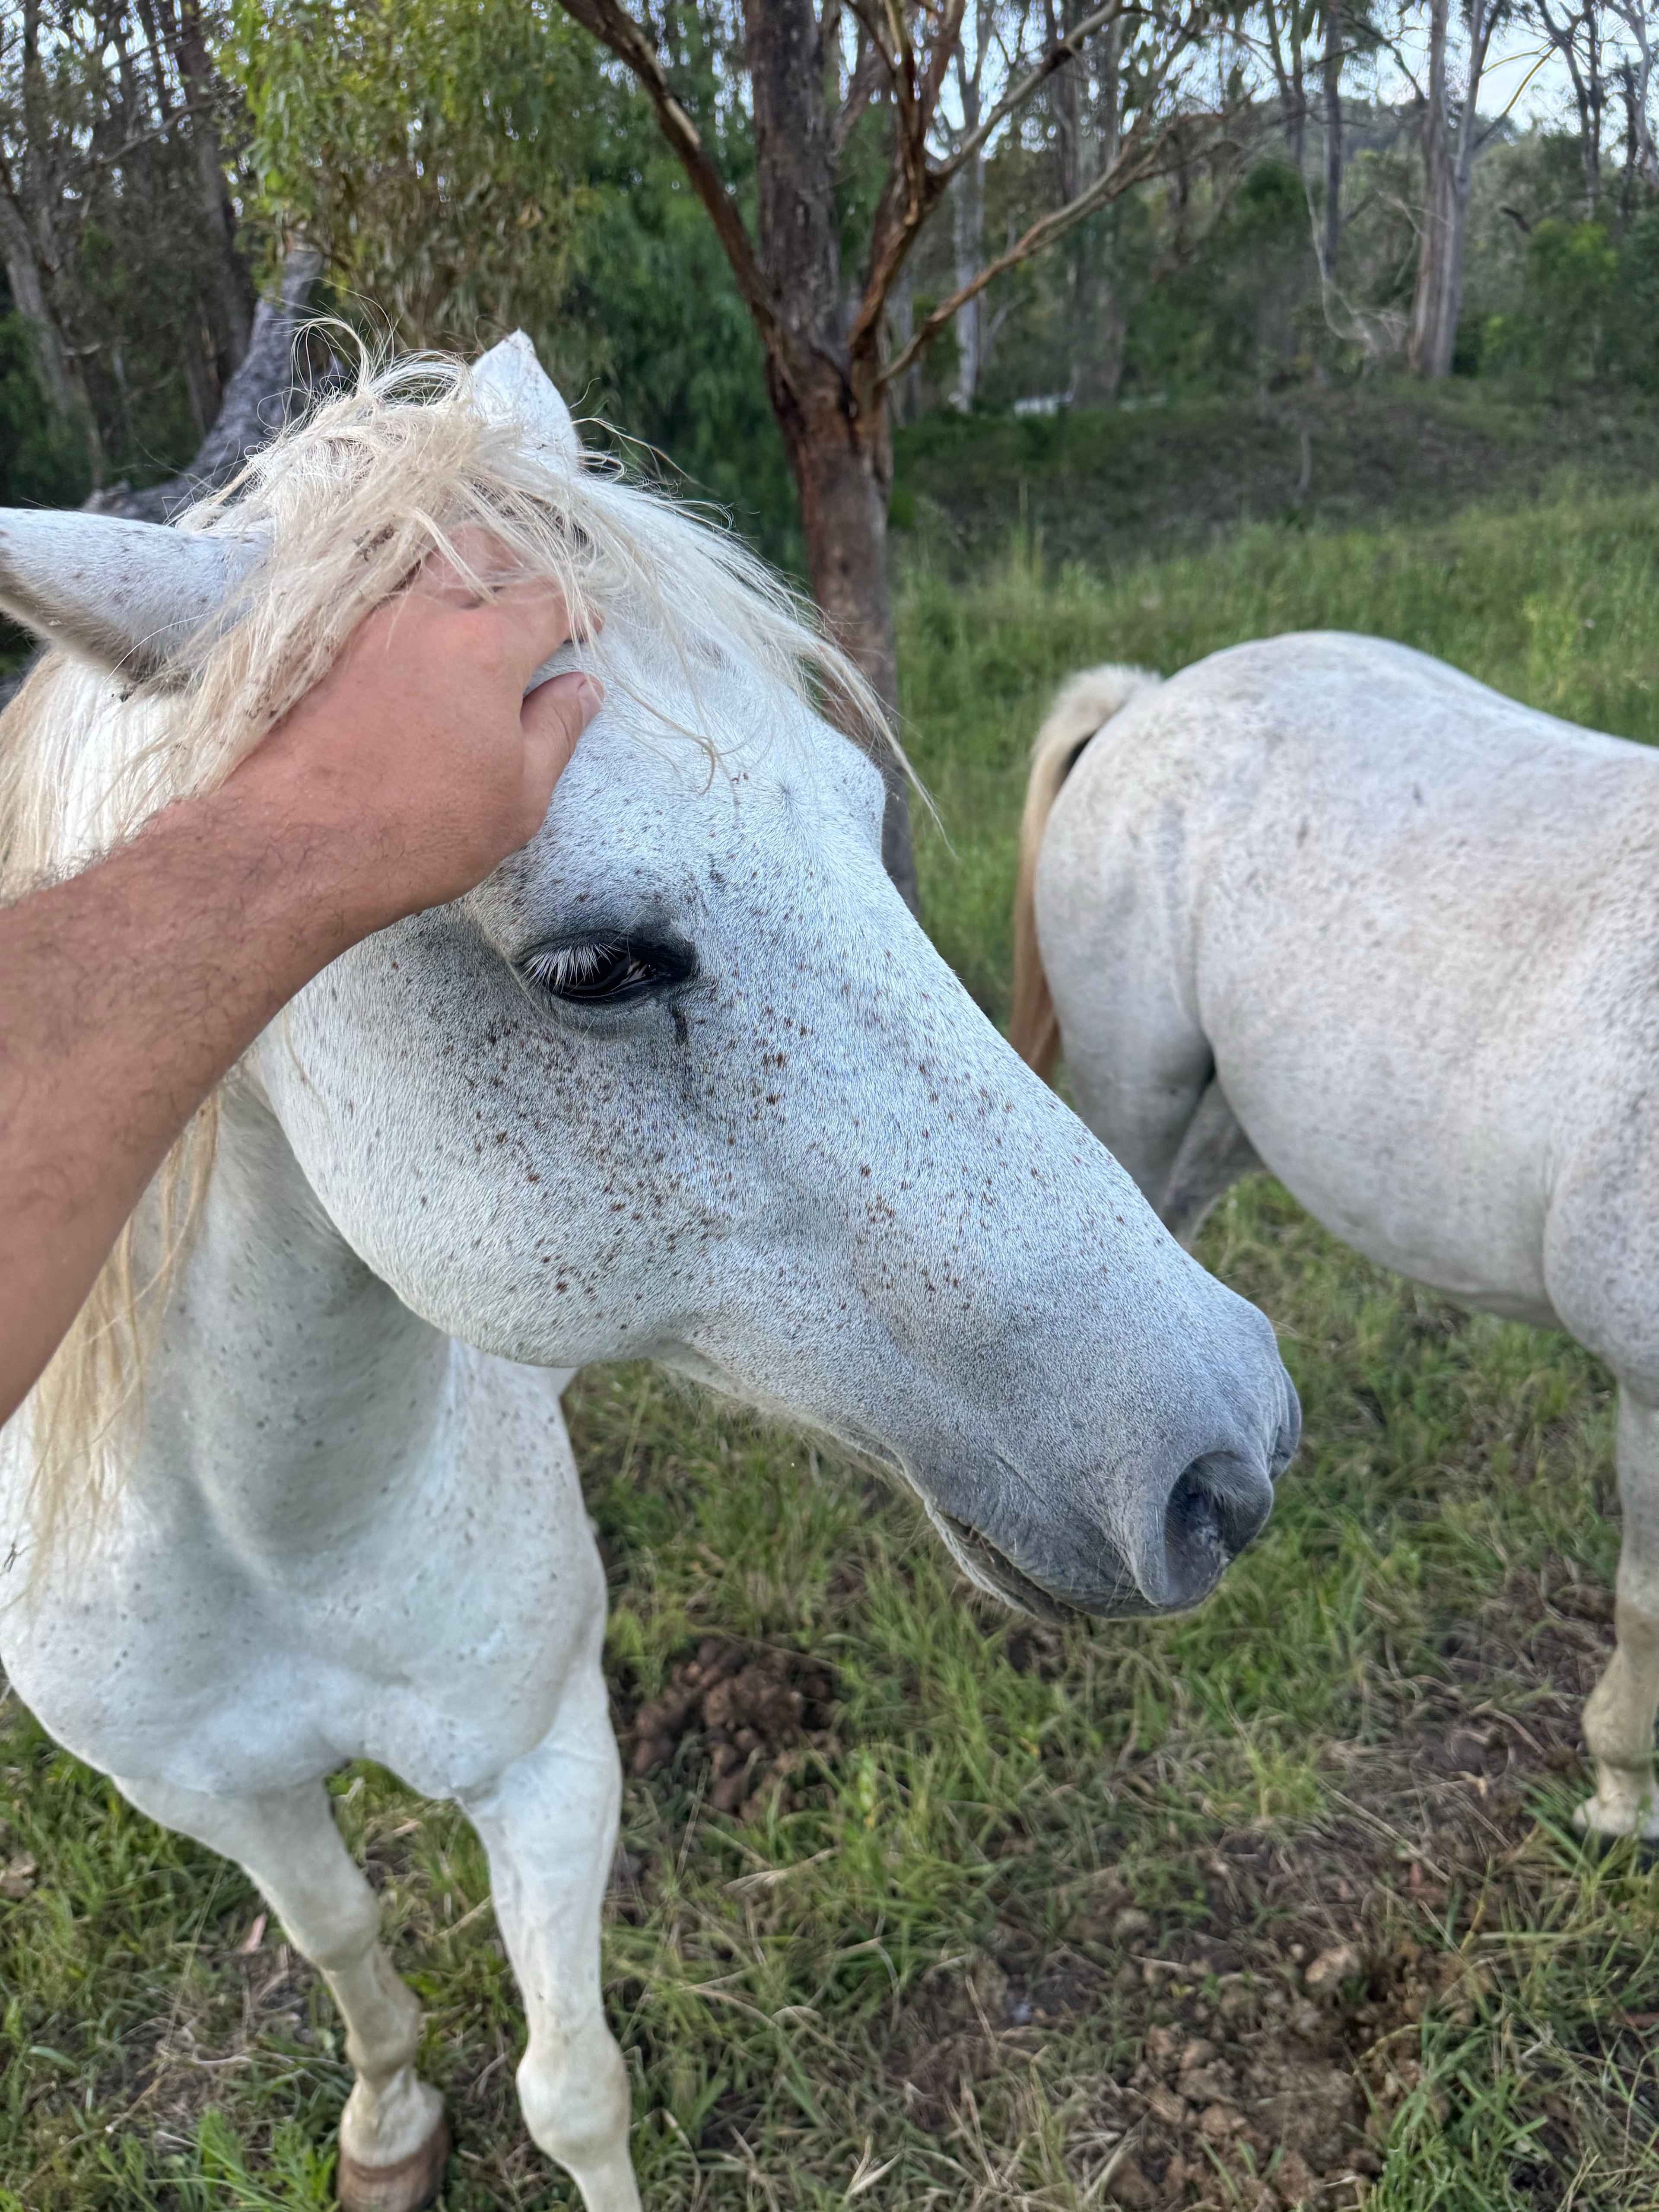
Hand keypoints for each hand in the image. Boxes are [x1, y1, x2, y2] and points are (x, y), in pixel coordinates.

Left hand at [228, 527, 601, 931]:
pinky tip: (417, 644)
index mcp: (485, 647)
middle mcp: (424, 617)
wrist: (299, 844)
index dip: (576, 610)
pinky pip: (376, 603)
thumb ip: (557, 730)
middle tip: (530, 595)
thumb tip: (584, 687)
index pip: (545, 600)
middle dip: (514, 561)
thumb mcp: (520, 796)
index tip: (588, 626)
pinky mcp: (324, 651)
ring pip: (419, 567)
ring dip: (455, 574)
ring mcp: (366, 628)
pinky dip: (409, 606)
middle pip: (475, 550)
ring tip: (475, 611)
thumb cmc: (424, 830)